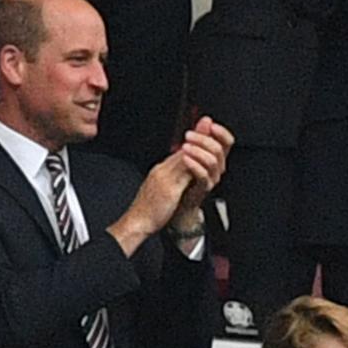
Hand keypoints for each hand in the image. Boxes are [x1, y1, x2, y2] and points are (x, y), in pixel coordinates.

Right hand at [107, 116, 233, 255]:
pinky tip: (204, 165)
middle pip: (182, 150)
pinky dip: (195, 167)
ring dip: (199, 149)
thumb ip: (173, 179)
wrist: (136, 223)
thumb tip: (185, 172)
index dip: (192, 140)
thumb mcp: (161, 190)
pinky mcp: (168, 189)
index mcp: (159, 171)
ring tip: (211, 143)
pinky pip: (184, 175)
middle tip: (208, 125)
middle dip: (198, 137)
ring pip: (184, 158)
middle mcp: (161, 171)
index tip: (202, 128)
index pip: (179, 152)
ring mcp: (164, 179)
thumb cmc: (148, 210)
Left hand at [174, 116, 233, 218]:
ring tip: (184, 146)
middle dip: (203, 139)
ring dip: (198, 150)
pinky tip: (185, 158)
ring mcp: (212, 177)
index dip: (221, 132)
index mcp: (216, 155)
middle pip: (219, 149)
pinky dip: (194, 165)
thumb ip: (200, 135)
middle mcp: (217, 166)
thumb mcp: (192, 150)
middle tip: (188, 135)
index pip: (227, 141)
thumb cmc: (185, 175)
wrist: (178, 199)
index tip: (211, 125)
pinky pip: (204, 175)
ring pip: (213, 161)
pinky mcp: (204, 188)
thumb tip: (206, 119)